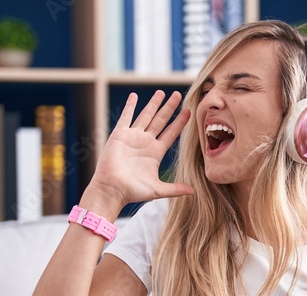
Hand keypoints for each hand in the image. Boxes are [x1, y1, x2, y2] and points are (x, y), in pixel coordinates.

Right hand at [85, 90, 193, 213]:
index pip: (171, 133)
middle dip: (169, 108)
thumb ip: (175, 188)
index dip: (179, 122)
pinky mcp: (119, 135)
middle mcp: (146, 142)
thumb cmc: (133, 191)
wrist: (112, 190)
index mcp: (156, 152)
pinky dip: (130, 106)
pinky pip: (126, 117)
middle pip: (160, 120)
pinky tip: (134, 96)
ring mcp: (132, 137)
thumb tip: (194, 191)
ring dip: (153, 104)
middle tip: (177, 95)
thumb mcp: (158, 189)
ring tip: (161, 92)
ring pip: (146, 116)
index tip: (188, 112)